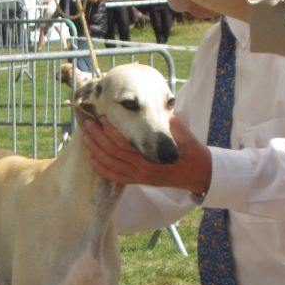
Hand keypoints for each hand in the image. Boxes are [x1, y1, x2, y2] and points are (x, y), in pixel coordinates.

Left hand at [83, 115, 210, 193]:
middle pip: (113, 153)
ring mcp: (139, 177)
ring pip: (111, 165)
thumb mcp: (180, 131)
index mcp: (152, 155)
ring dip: (96, 151)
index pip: (125, 143)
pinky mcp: (138, 182)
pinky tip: (93, 159)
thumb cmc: (189, 148)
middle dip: (98, 137)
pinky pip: (115, 177)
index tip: (103, 118)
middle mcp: (143, 168)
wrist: (198, 172)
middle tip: (88, 124)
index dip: (111, 131)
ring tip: (86, 137)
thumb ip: (165, 120)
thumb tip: (153, 102)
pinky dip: (102, 169)